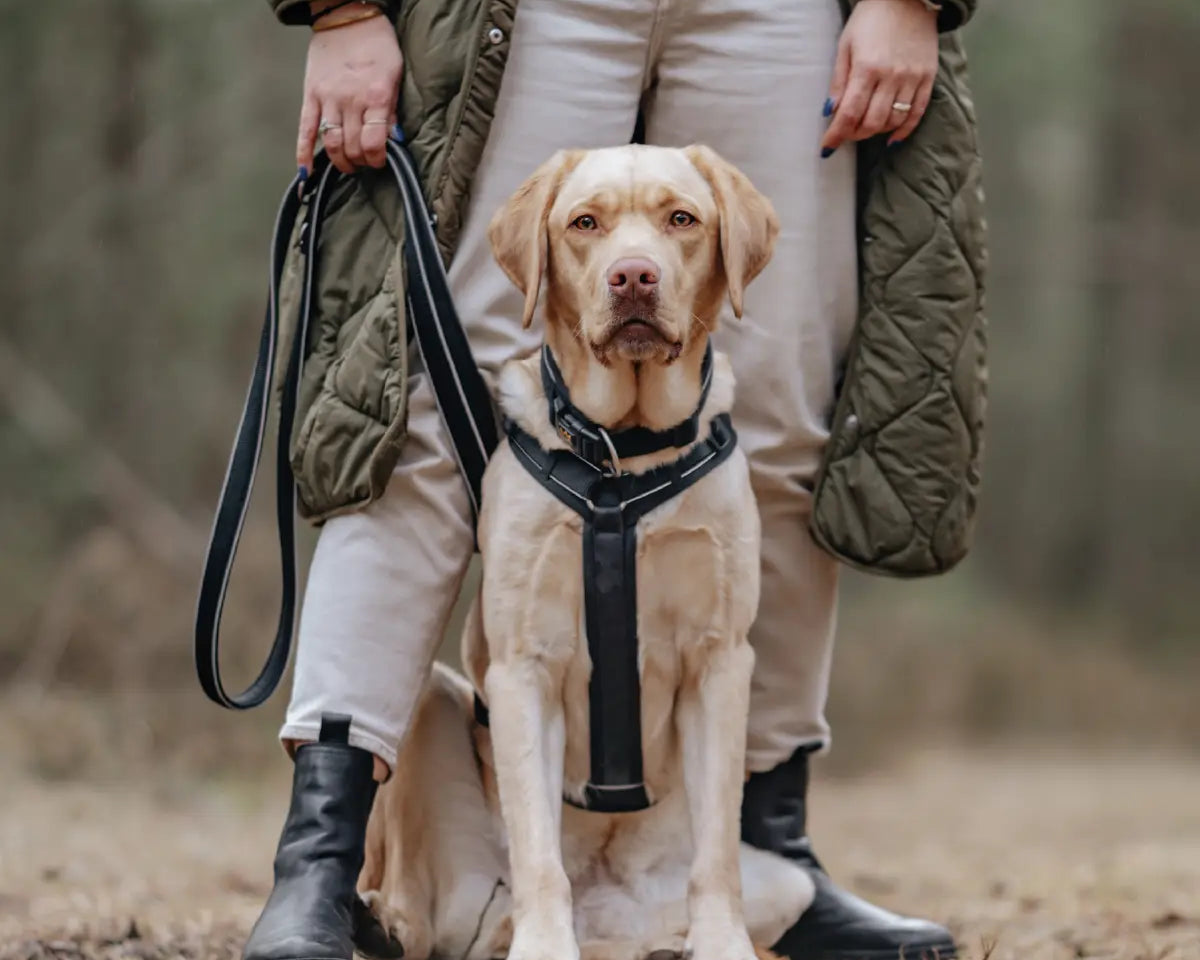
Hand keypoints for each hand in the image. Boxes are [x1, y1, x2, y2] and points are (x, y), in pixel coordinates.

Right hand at [297, 11, 402, 175]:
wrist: (346, 16)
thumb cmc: (376, 44)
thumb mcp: (395, 73)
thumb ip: (393, 109)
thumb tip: (394, 139)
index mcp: (376, 96)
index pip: (374, 143)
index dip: (377, 159)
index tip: (380, 161)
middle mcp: (350, 100)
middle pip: (353, 147)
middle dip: (361, 162)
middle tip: (365, 162)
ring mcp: (327, 98)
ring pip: (332, 143)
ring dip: (340, 162)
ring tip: (348, 165)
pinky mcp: (310, 95)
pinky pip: (305, 129)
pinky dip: (304, 153)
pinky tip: (306, 173)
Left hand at [821, 0, 938, 155]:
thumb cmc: (871, 19)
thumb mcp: (846, 45)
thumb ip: (839, 81)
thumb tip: (830, 112)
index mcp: (867, 67)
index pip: (850, 113)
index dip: (836, 135)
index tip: (827, 148)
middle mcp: (891, 76)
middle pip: (871, 123)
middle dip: (854, 135)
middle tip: (846, 133)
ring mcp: (912, 78)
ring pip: (893, 121)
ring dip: (876, 132)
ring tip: (865, 128)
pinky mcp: (928, 77)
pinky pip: (917, 113)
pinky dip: (903, 130)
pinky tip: (891, 138)